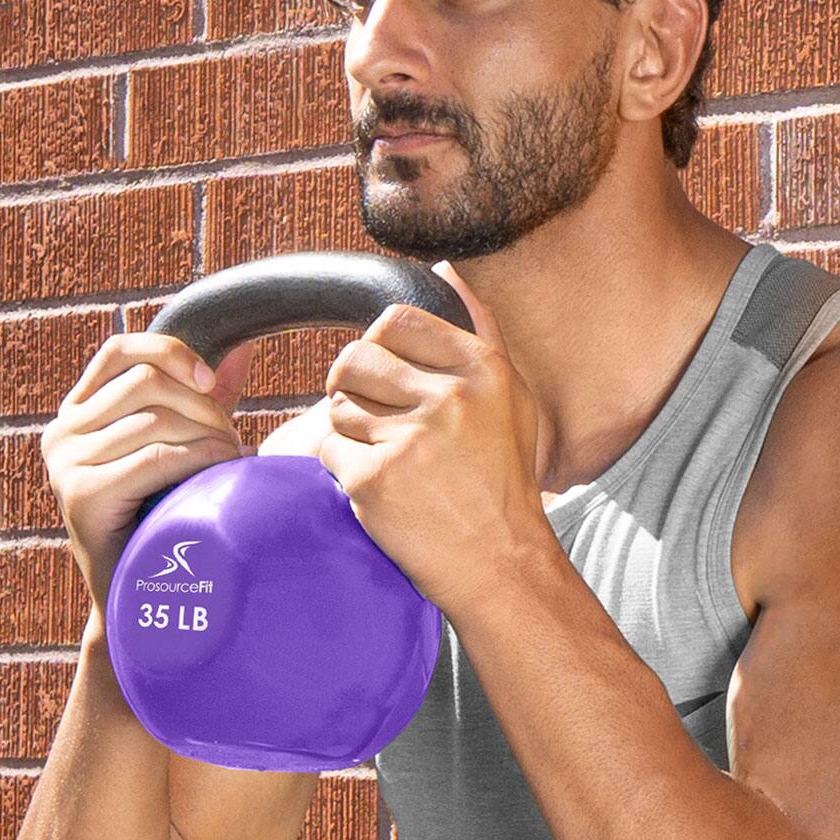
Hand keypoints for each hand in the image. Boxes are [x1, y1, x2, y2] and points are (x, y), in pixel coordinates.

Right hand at [41, 330, 259, 609]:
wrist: (139, 602)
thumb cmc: (166, 521)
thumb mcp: (178, 450)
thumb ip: (199, 401)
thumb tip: (240, 348)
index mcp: (76, 414)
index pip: (121, 351)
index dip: (170, 352)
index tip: (212, 382)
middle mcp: (60, 434)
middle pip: (147, 383)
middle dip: (203, 407)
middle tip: (233, 443)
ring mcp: (65, 465)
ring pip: (157, 421)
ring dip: (209, 439)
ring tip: (232, 465)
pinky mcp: (82, 496)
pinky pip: (154, 459)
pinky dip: (198, 463)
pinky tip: (219, 479)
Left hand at [316, 269, 550, 612]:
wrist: (501, 565)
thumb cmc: (503, 485)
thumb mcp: (512, 401)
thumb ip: (481, 334)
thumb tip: (449, 274)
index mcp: (481, 370)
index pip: (396, 321)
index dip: (380, 347)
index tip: (387, 376)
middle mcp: (448, 398)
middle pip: (357, 359)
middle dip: (355, 388)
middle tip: (375, 421)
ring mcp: (410, 439)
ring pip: (338, 406)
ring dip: (350, 431)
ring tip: (385, 459)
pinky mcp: (375, 479)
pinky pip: (327, 448)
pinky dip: (341, 468)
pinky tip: (376, 487)